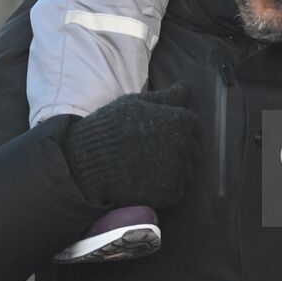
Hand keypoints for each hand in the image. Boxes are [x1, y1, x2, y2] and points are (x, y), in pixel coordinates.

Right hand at [62, 83, 199, 209]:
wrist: (89, 162)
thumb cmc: (110, 127)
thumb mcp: (136, 103)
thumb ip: (166, 97)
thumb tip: (186, 87)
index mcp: (179, 120)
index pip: (191, 123)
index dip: (178, 126)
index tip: (162, 131)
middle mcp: (184, 145)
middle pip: (193, 148)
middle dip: (179, 148)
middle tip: (154, 151)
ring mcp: (178, 171)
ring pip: (187, 170)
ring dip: (175, 169)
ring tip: (150, 167)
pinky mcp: (169, 193)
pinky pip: (177, 190)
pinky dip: (167, 188)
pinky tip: (148, 181)